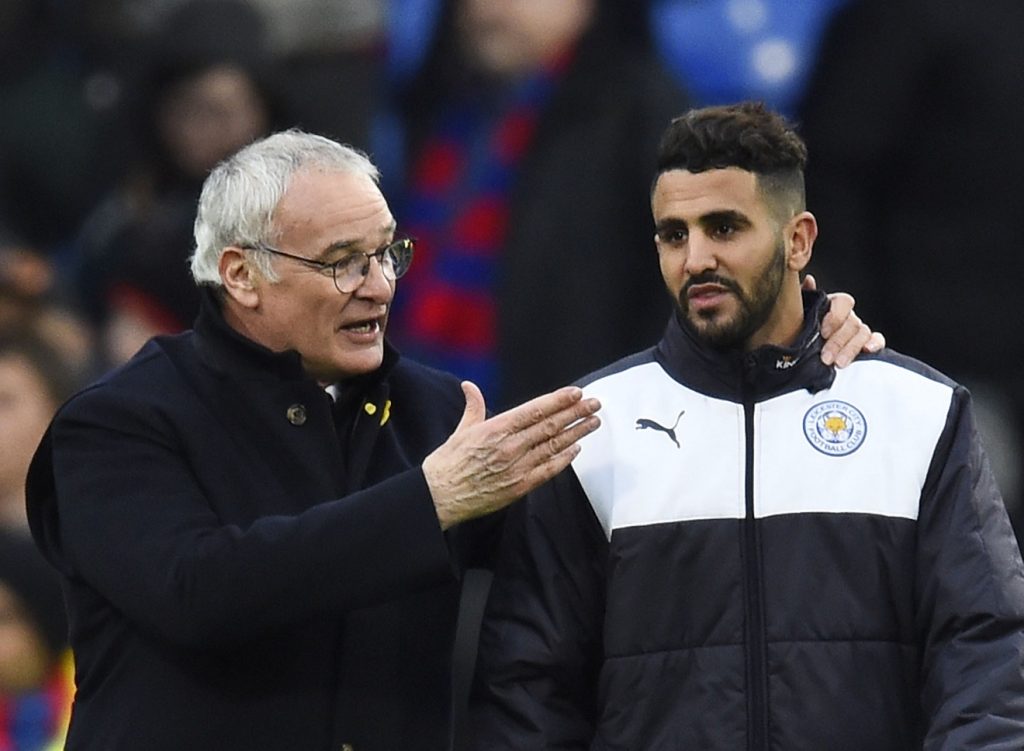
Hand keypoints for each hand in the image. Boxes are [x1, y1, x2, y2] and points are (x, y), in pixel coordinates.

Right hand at [422, 381, 600, 529]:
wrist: (440, 496)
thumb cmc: (448, 464)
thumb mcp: (461, 430)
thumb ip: (473, 407)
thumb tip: (470, 387)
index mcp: (496, 428)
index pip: (535, 410)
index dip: (558, 401)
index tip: (576, 393)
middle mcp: (510, 446)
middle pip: (550, 426)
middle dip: (575, 413)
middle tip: (594, 404)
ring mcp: (517, 467)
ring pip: (553, 446)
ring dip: (576, 433)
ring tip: (592, 422)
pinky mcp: (519, 486)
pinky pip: (548, 470)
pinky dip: (563, 459)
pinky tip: (576, 449)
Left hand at [803, 274, 884, 367]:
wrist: (797, 351)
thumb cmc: (798, 328)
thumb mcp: (797, 313)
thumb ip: (803, 297)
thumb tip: (809, 280)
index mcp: (833, 304)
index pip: (844, 302)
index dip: (835, 317)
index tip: (822, 332)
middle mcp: (848, 315)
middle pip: (852, 323)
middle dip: (839, 342)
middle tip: (825, 358)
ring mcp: (858, 329)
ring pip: (863, 333)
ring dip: (851, 349)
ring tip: (838, 364)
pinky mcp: (866, 343)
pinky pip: (877, 340)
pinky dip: (875, 343)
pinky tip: (867, 350)